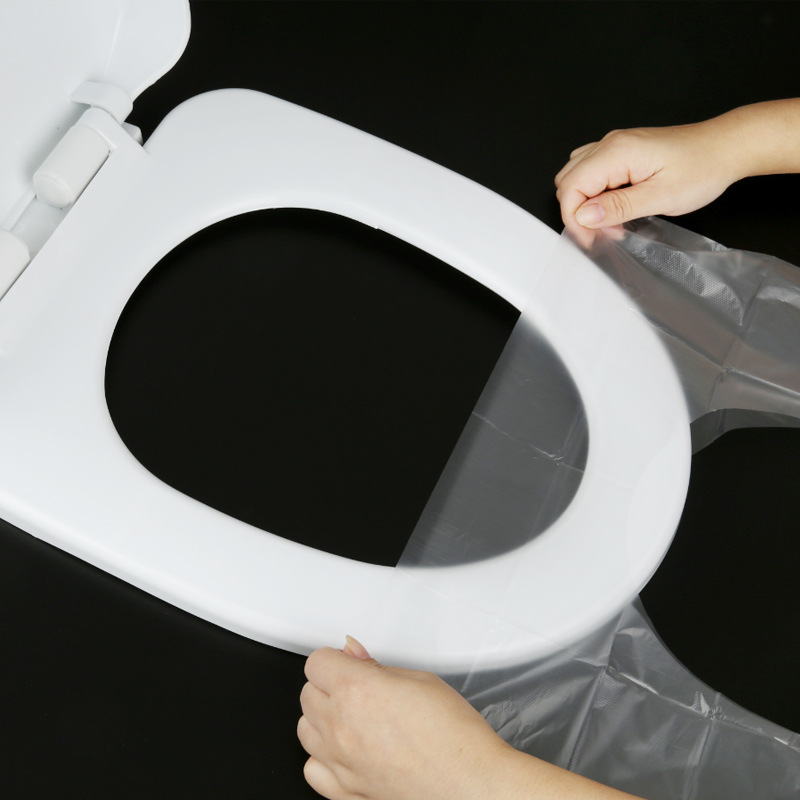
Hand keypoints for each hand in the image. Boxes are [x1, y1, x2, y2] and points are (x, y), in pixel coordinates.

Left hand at [298, 636, 515, 799]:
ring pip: (304, 729)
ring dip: (323, 718)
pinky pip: (312, 769)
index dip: (335, 658)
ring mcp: (340, 762)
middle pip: (308, 693)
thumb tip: (354, 655)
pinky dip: (322, 756)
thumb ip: (378, 667)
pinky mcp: (345, 792)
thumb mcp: (420, 680)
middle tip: (357, 686)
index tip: (347, 662)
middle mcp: (340, 726)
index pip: (317, 662)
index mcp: (356, 690)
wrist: (470, 785)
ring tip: (352, 717)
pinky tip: (344, 749)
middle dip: (328, 684)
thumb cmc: (454, 737)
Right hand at [555, 119, 742, 244]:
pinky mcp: (622, 151)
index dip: (574, 219)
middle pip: (567, 181)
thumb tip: (584, 216)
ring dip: (585, 203)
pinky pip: (592, 171)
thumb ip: (618, 206)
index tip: (591, 239)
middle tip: (603, 233)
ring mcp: (615, 145)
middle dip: (578, 213)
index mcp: (617, 152)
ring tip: (611, 221)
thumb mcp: (661, 196)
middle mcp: (611, 144)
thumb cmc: (703, 167)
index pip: (571, 188)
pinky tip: (614, 206)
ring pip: (576, 176)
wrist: (726, 147)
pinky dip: (594, 193)